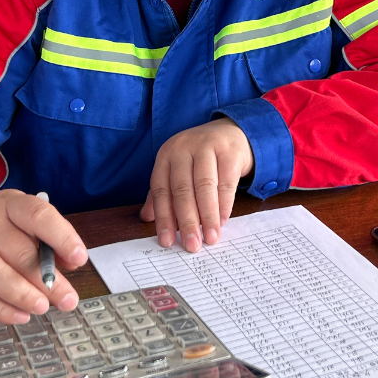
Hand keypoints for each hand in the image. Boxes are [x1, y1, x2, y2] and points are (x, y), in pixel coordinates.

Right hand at [0, 190, 87, 323]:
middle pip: (18, 251)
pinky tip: (20, 316)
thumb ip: (51, 244)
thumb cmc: (5, 234)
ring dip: (22, 294)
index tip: (80, 259)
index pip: (37, 214)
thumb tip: (71, 263)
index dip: (61, 237)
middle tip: (67, 300)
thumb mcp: (29, 228)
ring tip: (43, 307)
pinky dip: (0, 310)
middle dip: (47, 279)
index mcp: (9, 204)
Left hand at [140, 118, 253, 252]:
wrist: (231, 132)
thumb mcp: (179, 170)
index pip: (161, 189)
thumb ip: (163, 193)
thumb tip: (146, 219)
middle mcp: (184, 148)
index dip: (163, 217)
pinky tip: (222, 221)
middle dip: (187, 221)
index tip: (167, 241)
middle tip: (192, 245)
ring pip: (204, 186)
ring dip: (208, 216)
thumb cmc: (201, 157)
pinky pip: (226, 182)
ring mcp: (207, 147)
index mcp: (167, 155)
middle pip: (182, 189)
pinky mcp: (229, 151)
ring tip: (210, 238)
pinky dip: (224, 205)